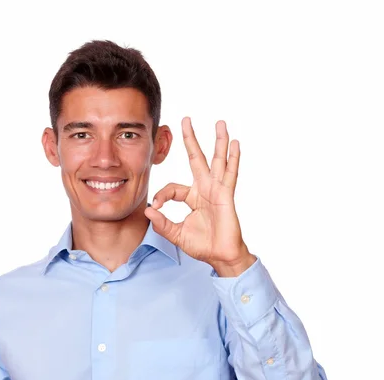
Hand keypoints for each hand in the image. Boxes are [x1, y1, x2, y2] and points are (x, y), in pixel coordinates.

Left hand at [144, 117, 255, 272]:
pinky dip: (232, 158)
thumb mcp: (176, 234)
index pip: (172, 188)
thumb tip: (148, 211)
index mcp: (192, 197)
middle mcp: (205, 189)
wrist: (220, 256)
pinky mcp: (226, 195)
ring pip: (216, 160)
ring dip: (218, 141)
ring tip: (220, 122)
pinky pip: (229, 174)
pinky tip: (234, 143)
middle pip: (196, 158)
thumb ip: (162, 224)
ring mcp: (217, 190)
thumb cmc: (202, 245)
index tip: (156, 207)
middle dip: (191, 139)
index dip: (162, 195)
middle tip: (186, 120)